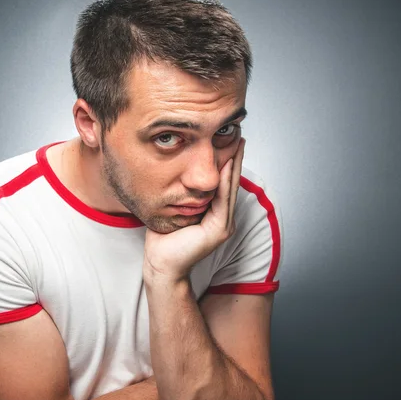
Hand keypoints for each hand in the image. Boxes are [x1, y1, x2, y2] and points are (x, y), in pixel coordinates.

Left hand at [143, 138, 245, 285]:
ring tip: (238, 145)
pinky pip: (223, 200)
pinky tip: (226, 165)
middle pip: (230, 183)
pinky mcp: (219, 230)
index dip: (227, 163)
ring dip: (235, 166)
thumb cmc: (163, 239)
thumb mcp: (175, 209)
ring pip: (229, 189)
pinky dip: (225, 181)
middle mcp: (223, 218)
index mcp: (214, 214)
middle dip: (235, 159)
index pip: (223, 184)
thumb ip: (184, 195)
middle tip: (239, 136)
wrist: (161, 263)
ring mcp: (223, 225)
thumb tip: (179, 175)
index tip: (228, 142)